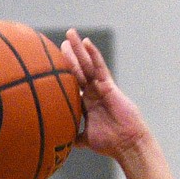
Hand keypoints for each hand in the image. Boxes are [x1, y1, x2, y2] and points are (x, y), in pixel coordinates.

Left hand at [61, 29, 148, 159]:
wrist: (126, 144)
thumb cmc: (109, 143)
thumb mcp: (85, 140)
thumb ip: (74, 136)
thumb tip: (61, 143)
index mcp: (87, 104)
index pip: (74, 85)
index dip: (64, 74)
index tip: (53, 64)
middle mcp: (93, 93)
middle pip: (79, 71)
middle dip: (70, 56)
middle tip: (61, 42)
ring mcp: (100, 88)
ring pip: (87, 65)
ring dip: (78, 49)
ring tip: (70, 34)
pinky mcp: (109, 86)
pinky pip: (100, 67)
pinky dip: (93, 54)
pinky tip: (86, 43)